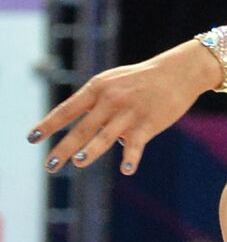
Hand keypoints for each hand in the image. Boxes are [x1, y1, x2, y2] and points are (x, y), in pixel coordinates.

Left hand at [28, 39, 223, 174]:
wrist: (178, 72)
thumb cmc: (143, 79)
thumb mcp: (114, 82)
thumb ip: (96, 102)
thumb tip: (82, 129)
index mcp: (98, 88)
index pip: (67, 110)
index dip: (49, 125)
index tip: (32, 139)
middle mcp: (111, 100)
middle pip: (82, 128)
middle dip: (64, 148)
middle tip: (50, 166)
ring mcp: (130, 112)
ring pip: (105, 136)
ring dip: (91, 151)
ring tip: (78, 163)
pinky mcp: (149, 123)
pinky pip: (137, 144)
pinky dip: (132, 157)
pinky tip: (127, 169)